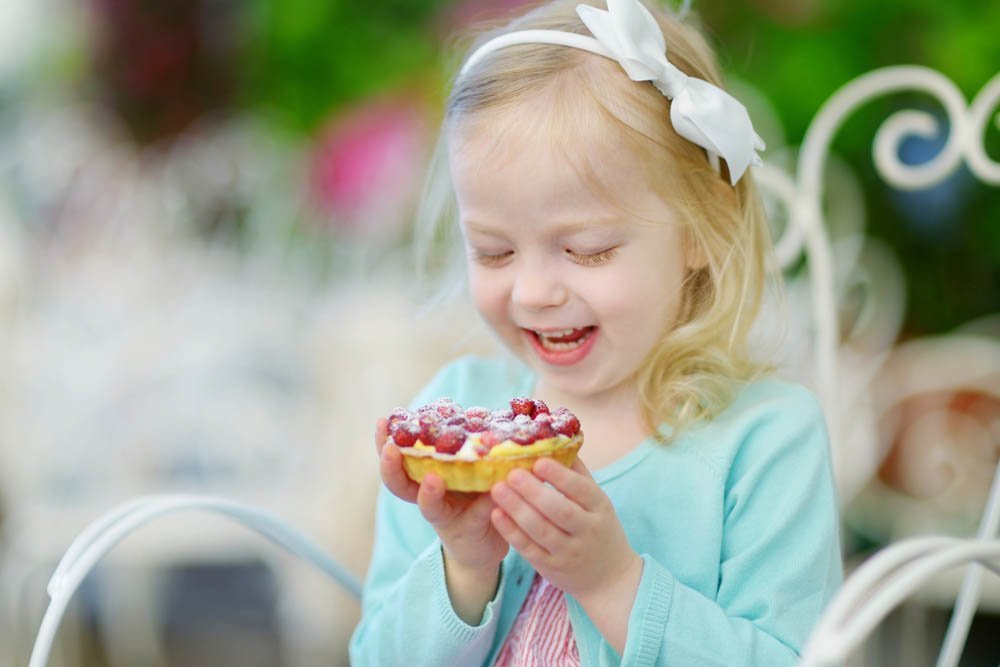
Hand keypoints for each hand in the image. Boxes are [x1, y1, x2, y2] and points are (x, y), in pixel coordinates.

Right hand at [374, 418, 507, 573]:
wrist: (487, 541)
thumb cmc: (473, 494)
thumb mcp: (467, 467)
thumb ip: (467, 445)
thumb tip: (479, 412)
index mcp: (422, 475)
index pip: (397, 457)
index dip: (385, 441)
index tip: (382, 422)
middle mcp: (427, 496)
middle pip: (399, 485)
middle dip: (391, 467)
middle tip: (391, 449)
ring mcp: (444, 516)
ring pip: (429, 508)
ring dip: (428, 494)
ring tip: (432, 479)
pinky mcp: (468, 530)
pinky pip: (474, 515)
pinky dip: (484, 504)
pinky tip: (493, 491)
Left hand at [489, 457, 641, 602]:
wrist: (610, 579)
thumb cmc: (600, 530)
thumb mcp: (599, 502)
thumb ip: (579, 475)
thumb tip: (558, 441)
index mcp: (601, 508)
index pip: (581, 490)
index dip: (560, 476)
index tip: (539, 460)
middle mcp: (587, 531)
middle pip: (560, 510)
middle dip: (533, 492)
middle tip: (510, 473)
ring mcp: (569, 552)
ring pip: (541, 530)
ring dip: (517, 509)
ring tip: (497, 489)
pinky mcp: (551, 568)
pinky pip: (529, 549)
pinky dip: (511, 532)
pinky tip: (496, 514)